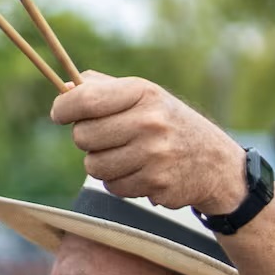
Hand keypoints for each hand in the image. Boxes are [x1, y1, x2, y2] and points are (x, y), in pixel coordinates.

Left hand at [51, 74, 237, 218]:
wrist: (213, 161)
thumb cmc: (166, 122)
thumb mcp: (143, 95)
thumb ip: (102, 89)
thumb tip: (64, 88)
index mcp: (143, 93)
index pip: (85, 100)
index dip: (64, 109)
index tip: (61, 114)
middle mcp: (150, 121)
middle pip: (82, 136)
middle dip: (88, 139)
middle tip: (108, 137)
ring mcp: (154, 153)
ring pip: (93, 166)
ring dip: (102, 163)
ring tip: (126, 155)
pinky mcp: (156, 182)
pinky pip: (112, 186)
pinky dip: (120, 181)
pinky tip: (140, 171)